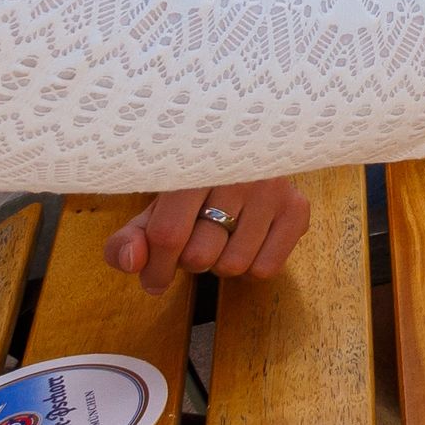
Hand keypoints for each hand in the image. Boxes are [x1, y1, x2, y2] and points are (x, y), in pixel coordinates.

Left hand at [104, 180, 310, 294]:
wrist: (244, 145)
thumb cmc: (192, 182)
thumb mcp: (155, 206)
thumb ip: (127, 239)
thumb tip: (132, 262)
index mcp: (194, 163)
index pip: (169, 233)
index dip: (156, 268)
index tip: (153, 279)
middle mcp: (238, 170)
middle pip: (201, 255)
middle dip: (190, 260)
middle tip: (194, 238)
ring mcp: (272, 188)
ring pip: (234, 265)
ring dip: (220, 263)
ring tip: (221, 236)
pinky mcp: (297, 207)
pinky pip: (266, 268)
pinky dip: (250, 266)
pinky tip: (247, 240)